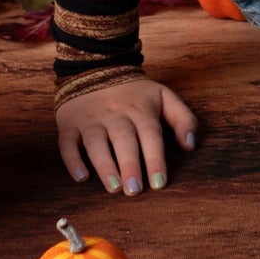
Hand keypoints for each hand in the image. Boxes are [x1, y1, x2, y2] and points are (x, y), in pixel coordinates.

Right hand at [55, 76, 198, 195]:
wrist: (97, 67)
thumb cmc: (135, 92)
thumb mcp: (163, 96)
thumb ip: (183, 118)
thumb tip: (191, 145)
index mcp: (140, 109)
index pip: (150, 134)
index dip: (155, 159)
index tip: (159, 183)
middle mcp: (115, 114)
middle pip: (123, 140)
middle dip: (129, 165)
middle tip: (135, 191)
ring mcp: (90, 119)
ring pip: (95, 142)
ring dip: (104, 165)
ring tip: (113, 187)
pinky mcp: (70, 123)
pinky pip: (68, 142)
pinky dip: (72, 159)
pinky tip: (80, 176)